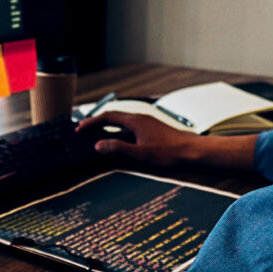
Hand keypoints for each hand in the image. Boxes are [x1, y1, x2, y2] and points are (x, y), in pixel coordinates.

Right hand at [76, 111, 259, 171]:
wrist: (193, 151)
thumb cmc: (168, 153)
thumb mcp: (139, 154)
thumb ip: (117, 148)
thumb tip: (98, 145)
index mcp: (134, 121)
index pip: (107, 117)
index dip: (91, 123)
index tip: (79, 129)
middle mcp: (140, 118)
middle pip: (113, 117)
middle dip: (97, 123)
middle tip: (84, 131)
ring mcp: (147, 123)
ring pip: (122, 121)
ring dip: (108, 127)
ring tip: (98, 136)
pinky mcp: (153, 129)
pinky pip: (130, 126)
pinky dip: (119, 131)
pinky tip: (120, 140)